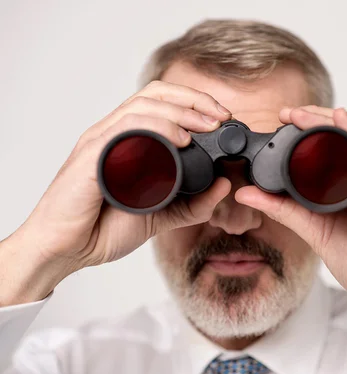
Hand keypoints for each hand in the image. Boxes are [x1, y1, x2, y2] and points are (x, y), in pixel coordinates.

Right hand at [0, 81, 232, 304]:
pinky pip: (124, 132)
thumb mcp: (162, 216)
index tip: (222, 118)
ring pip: (142, 107)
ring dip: (180, 112)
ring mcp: (100, 143)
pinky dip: (156, 130)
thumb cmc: (103, 228)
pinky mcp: (91, 159)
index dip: (194, 102)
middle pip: (154, 94)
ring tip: (206, 126)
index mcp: (128, 141)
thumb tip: (224, 185)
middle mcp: (113, 135)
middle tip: (221, 117)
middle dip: (194, 100)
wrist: (66, 250)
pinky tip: (180, 141)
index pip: (161, 101)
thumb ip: (193, 204)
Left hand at [236, 106, 346, 336]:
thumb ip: (284, 209)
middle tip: (289, 113)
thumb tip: (246, 193)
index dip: (312, 132)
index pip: (338, 147)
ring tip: (305, 114)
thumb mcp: (315, 230)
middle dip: (319, 120)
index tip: (283, 121)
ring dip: (334, 122)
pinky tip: (342, 123)